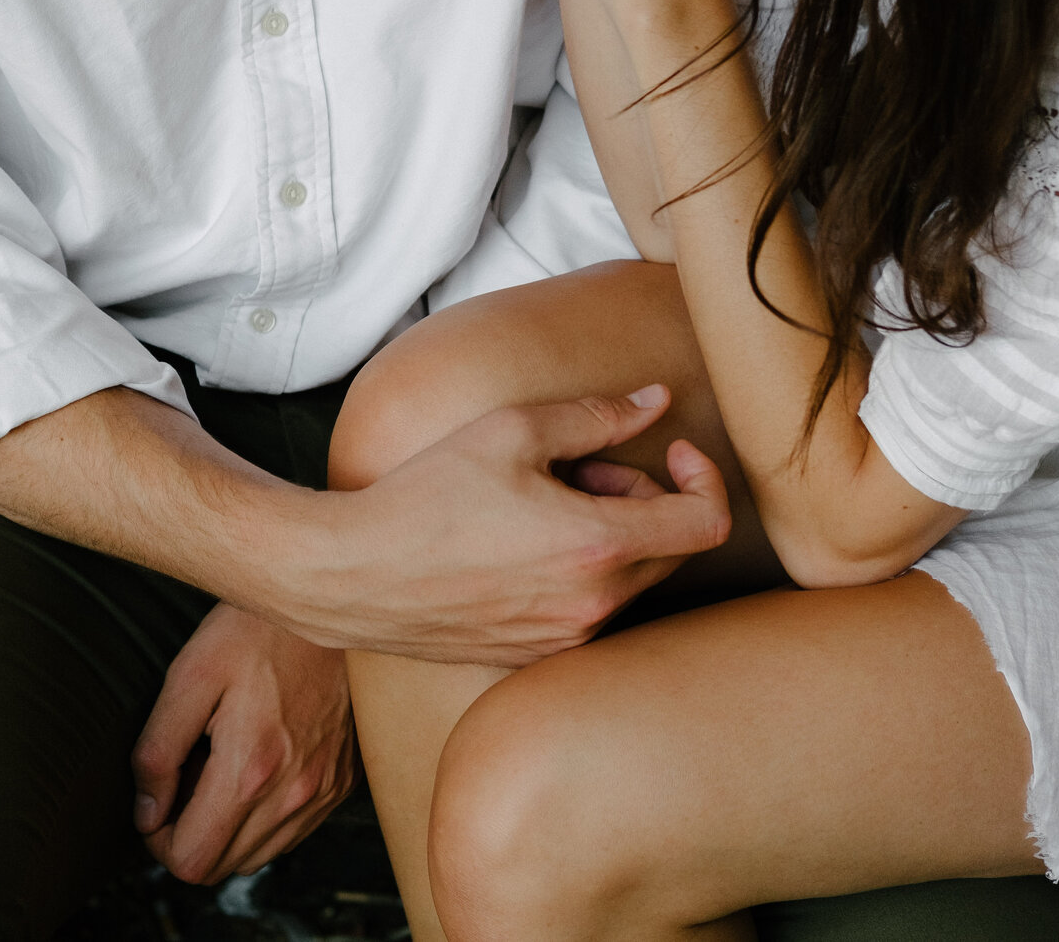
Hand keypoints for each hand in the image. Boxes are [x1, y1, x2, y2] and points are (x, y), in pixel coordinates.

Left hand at [132, 602, 357, 883]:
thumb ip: (158, 751)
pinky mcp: (341, 782)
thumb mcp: (189, 677)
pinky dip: (265, 817)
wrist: (328, 604)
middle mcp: (293, 792)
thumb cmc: (256, 631)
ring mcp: (323, 790)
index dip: (160, 841)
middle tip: (187, 779)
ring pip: (258, 856)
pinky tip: (258, 767)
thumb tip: (147, 812)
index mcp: (250, 770)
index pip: (191, 861)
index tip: (159, 802)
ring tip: (223, 768)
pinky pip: (292, 832)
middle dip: (191, 836)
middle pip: (223, 868)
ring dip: (228, 830)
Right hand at [289, 386, 730, 665]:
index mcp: (598, 547)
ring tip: (545, 503)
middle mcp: (593, 605)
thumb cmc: (426, 497)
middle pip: (674, 550)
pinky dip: (582, 572)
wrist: (352, 576)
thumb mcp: (512, 431)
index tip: (671, 453)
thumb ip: (596, 416)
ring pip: (632, 580)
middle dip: (649, 500)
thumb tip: (657, 402)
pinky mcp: (536, 655)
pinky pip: (591, 609)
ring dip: (613, 535)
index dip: (704, 478)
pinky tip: (524, 545)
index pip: (706, 522)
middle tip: (586, 469)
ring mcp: (565, 639)